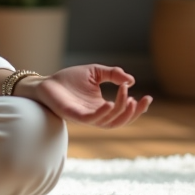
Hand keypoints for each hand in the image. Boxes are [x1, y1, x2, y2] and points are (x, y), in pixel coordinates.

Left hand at [21, 64, 151, 127]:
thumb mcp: (95, 72)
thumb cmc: (69, 79)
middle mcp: (96, 115)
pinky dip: (102, 114)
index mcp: (102, 107)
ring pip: (108, 122)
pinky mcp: (74, 115)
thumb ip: (113, 74)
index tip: (148, 97)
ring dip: (120, 111)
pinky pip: (91, 120)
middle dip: (133, 113)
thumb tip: (130, 80)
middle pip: (120, 121)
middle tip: (138, 99)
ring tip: (127, 97)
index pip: (124, 112)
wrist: (45, 82)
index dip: (138, 108)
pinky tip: (109, 104)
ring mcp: (86, 117)